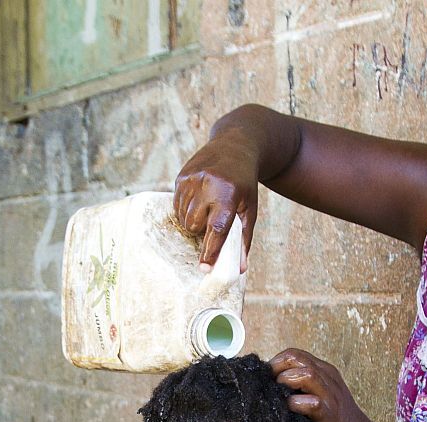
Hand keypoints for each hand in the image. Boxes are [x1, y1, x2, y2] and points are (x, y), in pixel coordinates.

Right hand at [173, 132, 258, 270]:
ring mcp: (191, 179)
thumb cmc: (244, 184)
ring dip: (193, 221)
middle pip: (194, 226)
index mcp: (228, 194)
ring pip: (183, 218)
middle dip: (200, 231)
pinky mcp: (181, 177)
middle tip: (212, 220)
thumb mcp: (250, 209)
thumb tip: (239, 269)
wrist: (235, 146)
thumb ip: (244, 239)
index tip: (203, 268)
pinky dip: (185, 209)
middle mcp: (208, 185)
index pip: (217, 228)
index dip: (210, 250)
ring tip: (207, 208)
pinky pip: (176, 205)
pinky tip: (198, 199)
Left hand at [270, 348, 372, 421]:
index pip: (294, 354)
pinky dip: (295, 405)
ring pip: (306, 373)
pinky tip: (290, 412)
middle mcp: (328, 378)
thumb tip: (267, 383)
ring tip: (279, 398)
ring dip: (285, 383)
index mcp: (324, 371)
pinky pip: (311, 402)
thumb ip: (299, 386)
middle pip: (296, 358)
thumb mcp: (318, 395)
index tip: (265, 380)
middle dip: (275, 370)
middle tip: (268, 389)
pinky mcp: (331, 414)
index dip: (275, 363)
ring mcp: (331, 395)